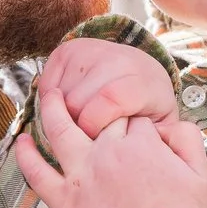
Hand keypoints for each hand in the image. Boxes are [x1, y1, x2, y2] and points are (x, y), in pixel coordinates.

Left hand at [15, 76, 206, 207]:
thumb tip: (169, 122)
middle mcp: (107, 152)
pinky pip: (38, 173)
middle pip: (97, 119)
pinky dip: (25, 155)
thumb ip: (186, 138)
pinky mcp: (65, 203)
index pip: (131, 117)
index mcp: (141, 141)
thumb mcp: (201, 173)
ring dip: (51, 108)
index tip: (138, 137)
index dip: (135, 124)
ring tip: (46, 95)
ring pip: (60, 130)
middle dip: (98, 114)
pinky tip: (20, 140)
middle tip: (93, 112)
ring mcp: (82, 176)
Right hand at [40, 36, 178, 135]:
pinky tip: (74, 105)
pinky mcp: (66, 50)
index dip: (94, 126)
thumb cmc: (147, 105)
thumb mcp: (160, 126)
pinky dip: (55, 103)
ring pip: (57, 97)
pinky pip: (46, 88)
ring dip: (65, 116)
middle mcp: (113, 58)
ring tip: (85, 119)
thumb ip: (151, 141)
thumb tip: (138, 157)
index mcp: (140, 80)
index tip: (95, 139)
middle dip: (76, 127)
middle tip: (91, 134)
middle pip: (75, 104)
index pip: (107, 101)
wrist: (141, 70)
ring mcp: (87, 51)